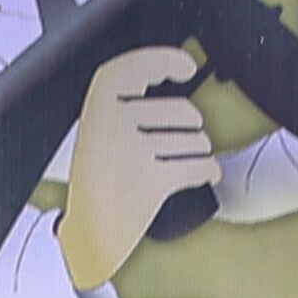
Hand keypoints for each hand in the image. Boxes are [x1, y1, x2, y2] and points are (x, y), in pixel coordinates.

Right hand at [54, 44, 218, 288]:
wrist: (88, 236)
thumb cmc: (98, 186)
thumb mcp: (99, 134)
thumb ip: (125, 105)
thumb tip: (171, 80)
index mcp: (97, 108)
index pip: (135, 68)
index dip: (165, 61)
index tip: (187, 67)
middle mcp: (112, 125)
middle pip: (180, 111)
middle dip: (194, 126)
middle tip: (189, 137)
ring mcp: (130, 154)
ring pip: (193, 141)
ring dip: (200, 151)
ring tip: (190, 159)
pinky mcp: (150, 183)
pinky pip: (198, 167)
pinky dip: (208, 170)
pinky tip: (208, 172)